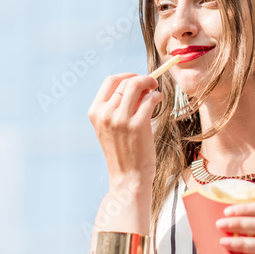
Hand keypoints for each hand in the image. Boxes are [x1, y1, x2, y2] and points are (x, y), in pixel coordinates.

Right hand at [88, 72, 162, 187]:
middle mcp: (105, 113)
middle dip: (142, 79)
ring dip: (150, 84)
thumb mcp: (111, 127)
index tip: (138, 78)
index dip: (127, 75)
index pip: (110, 81)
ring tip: (155, 91)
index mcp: (95, 112)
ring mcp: (120, 119)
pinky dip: (157, 96)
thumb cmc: (124, 152)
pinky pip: (150, 99)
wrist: (128, 178)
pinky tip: (158, 100)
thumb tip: (138, 83)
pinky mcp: (137, 125)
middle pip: (126, 82)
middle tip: (152, 85)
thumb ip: (118, 106)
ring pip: (137, 85)